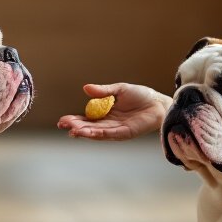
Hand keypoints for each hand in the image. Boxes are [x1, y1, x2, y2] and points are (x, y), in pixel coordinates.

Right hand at [56, 83, 170, 140]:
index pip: (87, 118)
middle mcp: (109, 124)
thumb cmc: (141, 96)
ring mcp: (116, 130)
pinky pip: (110, 134)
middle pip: (89, 127)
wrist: (158, 102)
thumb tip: (85, 88)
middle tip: (64, 125)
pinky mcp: (125, 133)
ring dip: (85, 132)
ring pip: (97, 133)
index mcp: (106, 113)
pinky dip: (99, 134)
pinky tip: (89, 133)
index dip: (75, 120)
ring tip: (72, 130)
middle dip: (76, 127)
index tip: (63, 120)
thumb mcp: (119, 90)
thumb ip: (103, 91)